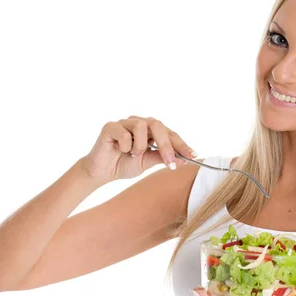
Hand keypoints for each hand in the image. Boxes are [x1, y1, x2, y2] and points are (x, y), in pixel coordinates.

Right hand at [80, 116, 195, 181]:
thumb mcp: (148, 162)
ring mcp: (124, 123)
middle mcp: (139, 123)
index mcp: (150, 131)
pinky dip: (125, 145)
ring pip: (141, 125)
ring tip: (133, 154)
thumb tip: (185, 159)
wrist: (102, 172)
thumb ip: (163, 158)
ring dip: (141, 145)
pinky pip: (124, 132)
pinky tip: (120, 151)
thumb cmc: (124, 164)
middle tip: (170, 163)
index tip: (193, 156)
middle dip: (167, 145)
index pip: (169, 133)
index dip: (181, 144)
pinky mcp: (110, 126)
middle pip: (158, 125)